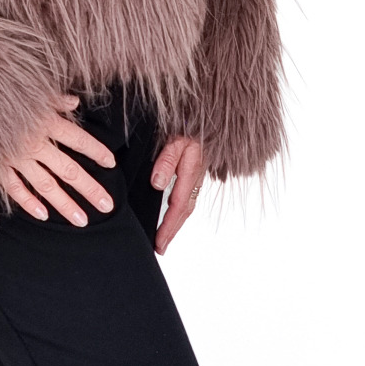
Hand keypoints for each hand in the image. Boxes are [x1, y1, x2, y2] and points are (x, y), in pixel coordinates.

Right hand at [0, 93, 117, 225]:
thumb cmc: (2, 92)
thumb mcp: (31, 90)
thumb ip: (54, 99)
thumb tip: (74, 102)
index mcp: (45, 121)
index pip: (77, 139)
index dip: (95, 151)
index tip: (111, 163)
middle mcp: (35, 142)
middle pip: (68, 169)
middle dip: (89, 188)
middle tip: (108, 205)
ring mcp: (16, 157)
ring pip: (46, 185)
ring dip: (65, 204)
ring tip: (82, 220)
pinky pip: (15, 188)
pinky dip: (28, 202)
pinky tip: (43, 215)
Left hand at [150, 135, 205, 254]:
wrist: (208, 117)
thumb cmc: (190, 125)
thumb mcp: (175, 139)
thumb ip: (166, 161)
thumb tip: (157, 184)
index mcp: (190, 173)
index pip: (177, 207)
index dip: (168, 227)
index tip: (159, 243)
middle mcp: (195, 178)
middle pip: (184, 212)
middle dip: (172, 231)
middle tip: (161, 248)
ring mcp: (197, 176)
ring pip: (187, 206)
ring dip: (176, 223)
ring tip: (165, 237)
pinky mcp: (195, 172)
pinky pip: (188, 196)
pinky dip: (181, 210)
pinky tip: (174, 212)